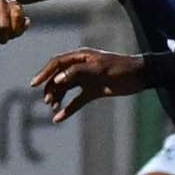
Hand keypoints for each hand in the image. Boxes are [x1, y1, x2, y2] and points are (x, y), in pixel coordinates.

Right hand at [31, 48, 145, 122]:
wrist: (140, 76)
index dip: (44, 73)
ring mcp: (86, 80)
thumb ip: (77, 72)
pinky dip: (68, 109)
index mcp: (81, 57)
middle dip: (51, 89)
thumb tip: (57, 80)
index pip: (57, 63)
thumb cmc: (120, 67)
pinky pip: (77, 101)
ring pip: (66, 90)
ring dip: (58, 98)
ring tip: (53, 109)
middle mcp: (81, 67)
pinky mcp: (93, 91)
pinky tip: (59, 118)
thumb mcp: (99, 68)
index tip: (34, 84)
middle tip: (48, 102)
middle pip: (59, 77)